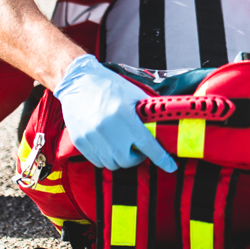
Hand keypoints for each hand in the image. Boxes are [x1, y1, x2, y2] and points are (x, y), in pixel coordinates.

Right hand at [53, 54, 177, 171]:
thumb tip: (164, 122)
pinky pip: (97, 161)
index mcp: (125, 117)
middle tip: (137, 148)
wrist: (78, 82)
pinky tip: (107, 145)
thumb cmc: (108, 86)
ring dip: (120, 159)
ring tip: (121, 145)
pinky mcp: (80, 141)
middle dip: (136, 158)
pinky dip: (105, 158)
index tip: (170, 166)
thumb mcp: (133, 95)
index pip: (148, 145)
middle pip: (127, 161)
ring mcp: (92, 137)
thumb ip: (147, 111)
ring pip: (111, 164)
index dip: (161, 158)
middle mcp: (108, 129)